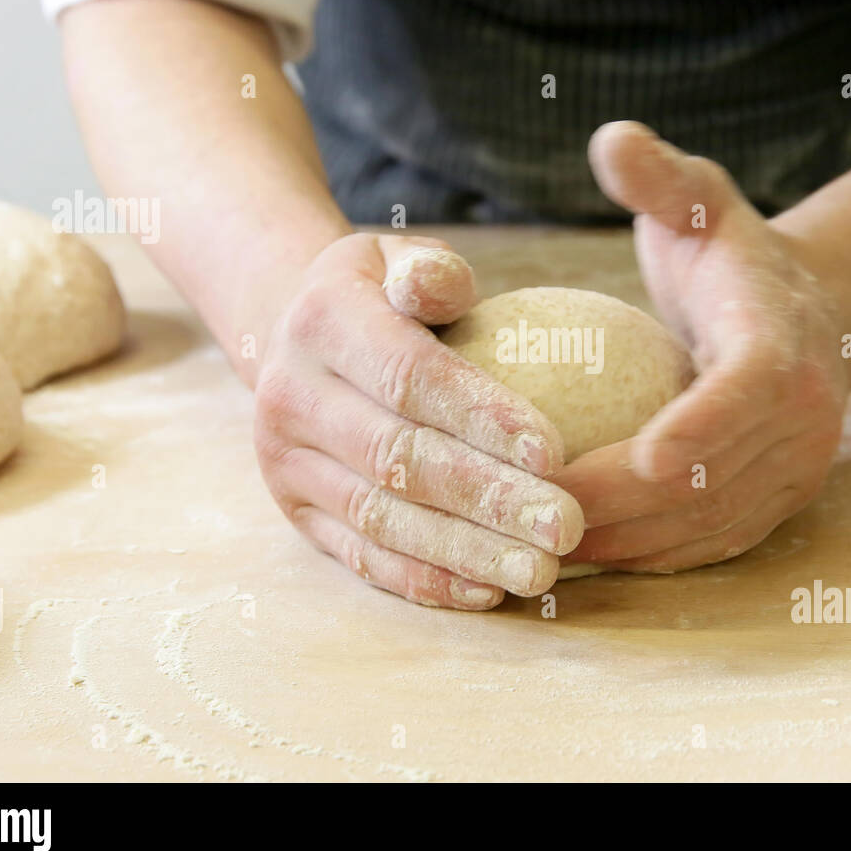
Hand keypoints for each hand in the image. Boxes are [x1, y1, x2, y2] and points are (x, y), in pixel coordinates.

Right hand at [253, 234, 583, 608]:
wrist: (292, 338)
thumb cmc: (382, 298)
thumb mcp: (398, 259)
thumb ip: (429, 272)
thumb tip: (448, 286)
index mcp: (322, 322)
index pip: (409, 377)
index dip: (481, 417)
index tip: (555, 453)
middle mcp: (290, 395)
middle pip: (399, 458)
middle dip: (488, 498)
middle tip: (564, 525)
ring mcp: (286, 463)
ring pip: (382, 518)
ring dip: (465, 551)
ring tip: (539, 570)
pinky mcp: (296, 513)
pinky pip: (362, 557)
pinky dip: (425, 580)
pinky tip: (486, 591)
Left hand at [555, 122, 847, 572]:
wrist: (811, 312)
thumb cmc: (730, 251)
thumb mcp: (698, 200)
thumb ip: (658, 176)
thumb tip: (610, 138)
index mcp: (785, 341)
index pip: (748, 390)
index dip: (697, 426)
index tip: (635, 456)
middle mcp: (806, 417)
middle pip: (711, 476)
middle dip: (619, 501)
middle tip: (530, 505)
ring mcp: (796, 470)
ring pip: (705, 525)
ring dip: (623, 541)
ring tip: (539, 540)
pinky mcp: (779, 505)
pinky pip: (710, 545)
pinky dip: (648, 555)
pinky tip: (583, 553)